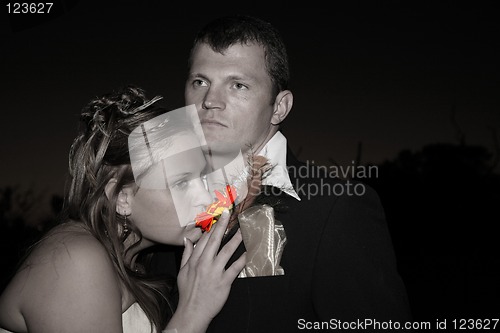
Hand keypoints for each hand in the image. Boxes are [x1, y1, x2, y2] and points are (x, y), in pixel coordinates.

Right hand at [168, 210, 245, 331]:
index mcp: (195, 260)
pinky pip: (235, 268)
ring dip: (235, 239)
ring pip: (226, 251)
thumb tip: (187, 239)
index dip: (211, 227)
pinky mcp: (224, 282)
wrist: (192, 312)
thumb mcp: (182, 271)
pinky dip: (242, 259)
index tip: (218, 217)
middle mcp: (205, 263)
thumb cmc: (188, 292)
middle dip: (222, 225)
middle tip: (228, 213)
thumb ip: (186, 254)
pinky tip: (248, 252)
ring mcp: (215, 272)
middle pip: (214, 240)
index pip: (203, 239)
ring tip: (242, 230)